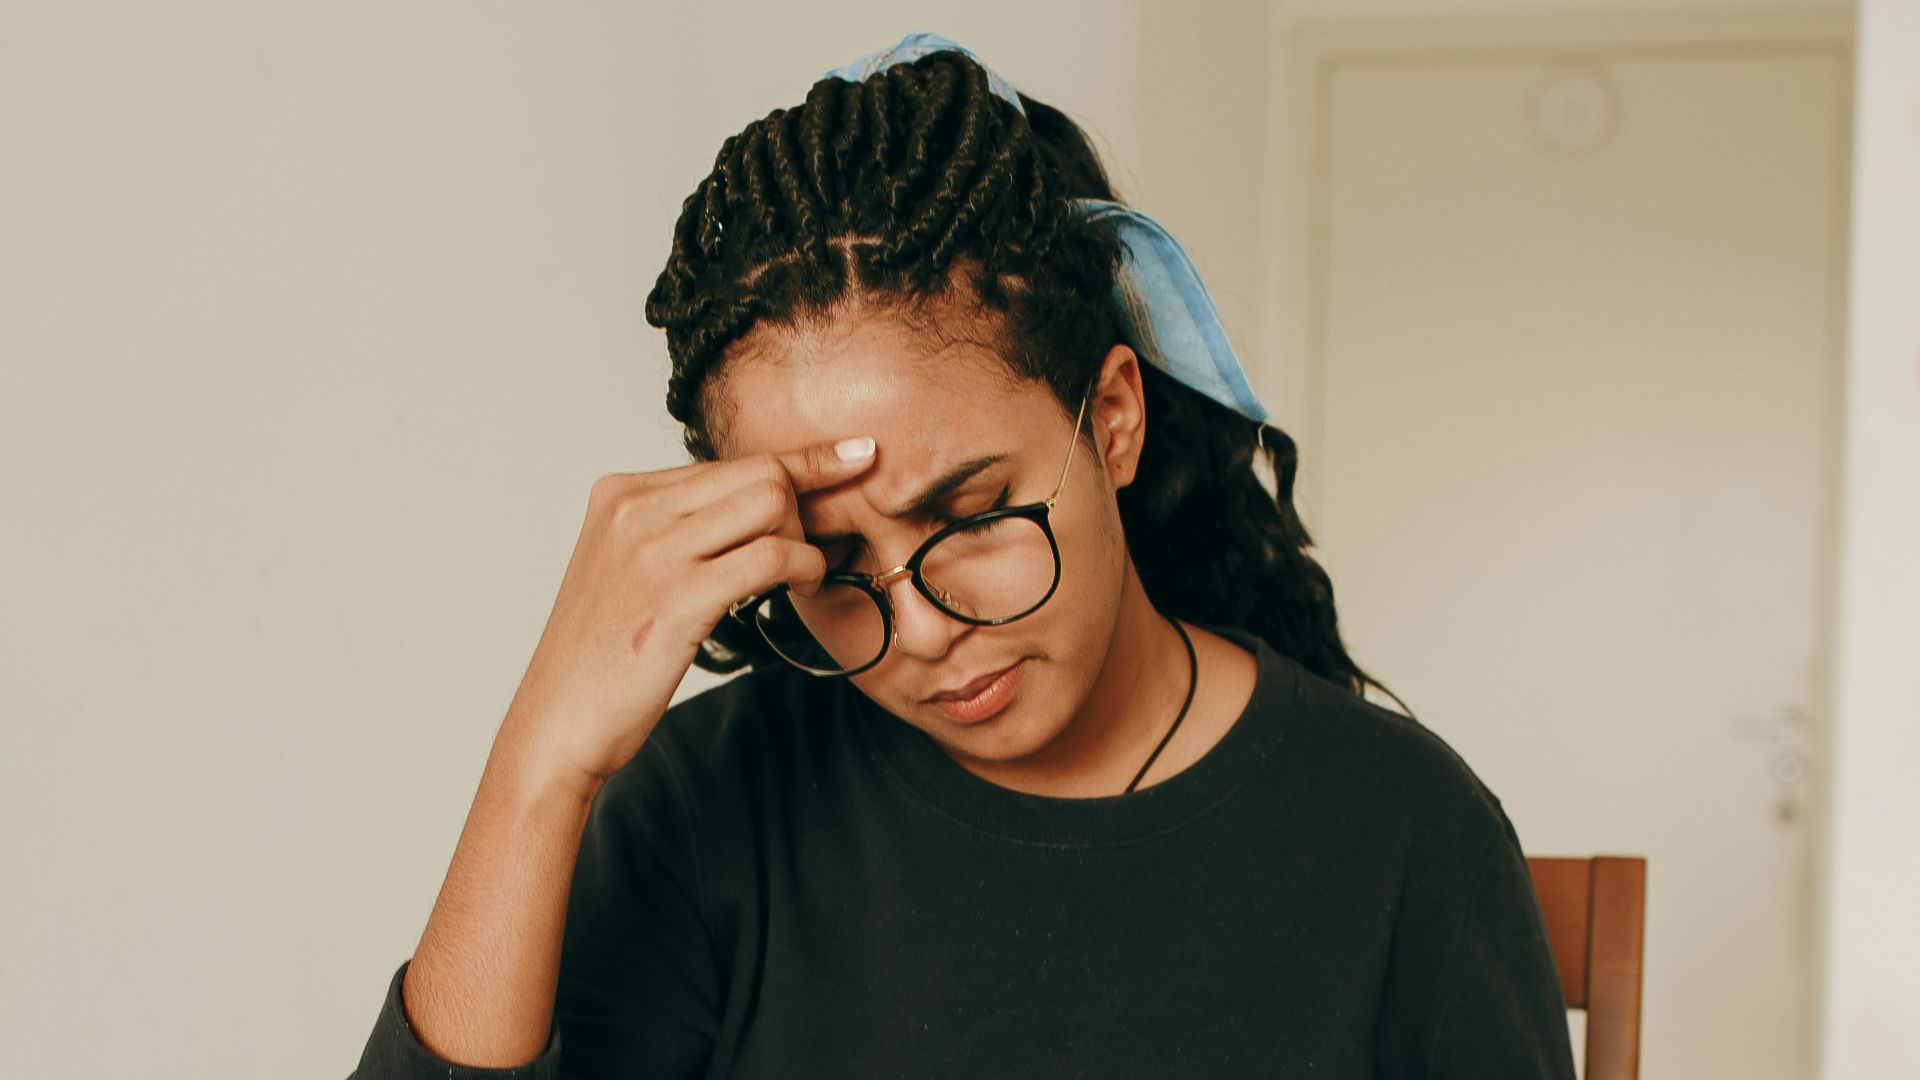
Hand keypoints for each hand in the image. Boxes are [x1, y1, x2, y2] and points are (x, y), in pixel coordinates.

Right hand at [504, 435, 877, 790]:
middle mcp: (635, 509)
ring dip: (806, 537)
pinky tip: (804, 585)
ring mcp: (655, 550)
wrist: (558, 721)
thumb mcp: (627, 567)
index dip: (799, 464)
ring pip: (772, 501)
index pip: (731, 460)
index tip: (854, 455)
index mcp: (622, 493)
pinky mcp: (679, 596)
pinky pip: (772, 555)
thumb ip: (678, 527)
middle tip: (807, 550)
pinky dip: (805, 566)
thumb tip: (757, 504)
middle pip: (760, 471)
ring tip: (803, 574)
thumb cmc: (602, 654)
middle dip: (804, 505)